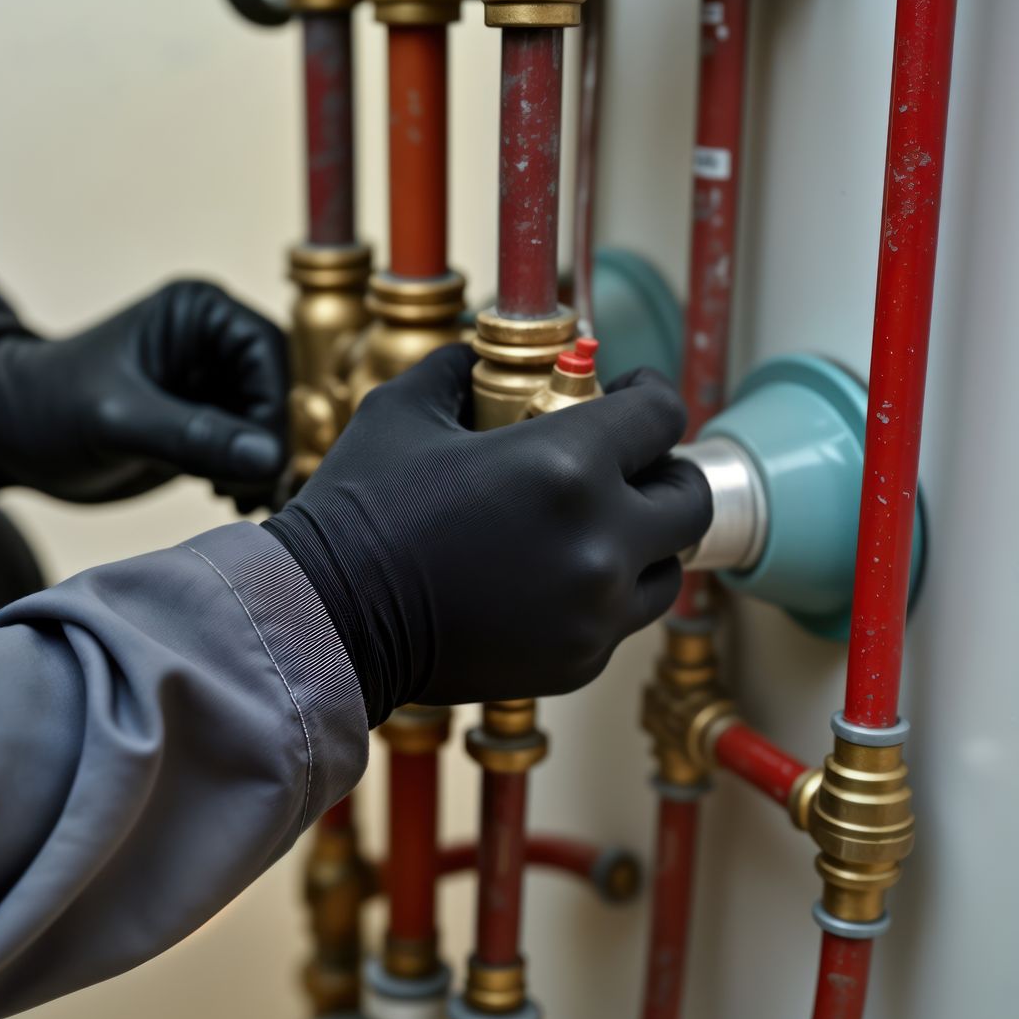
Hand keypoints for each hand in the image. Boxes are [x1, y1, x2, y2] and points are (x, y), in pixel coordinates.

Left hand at [0, 280, 287, 505]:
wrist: (4, 437)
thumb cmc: (47, 407)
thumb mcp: (118, 420)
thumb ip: (193, 436)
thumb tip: (270, 459)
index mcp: (199, 314)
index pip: (269, 354)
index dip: (274, 408)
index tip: (261, 461)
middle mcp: (212, 344)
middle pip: (279, 392)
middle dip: (271, 444)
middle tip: (253, 491)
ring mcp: (210, 387)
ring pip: (268, 427)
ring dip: (263, 468)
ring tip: (236, 499)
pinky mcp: (203, 427)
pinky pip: (247, 453)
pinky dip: (247, 480)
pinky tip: (227, 500)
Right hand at [263, 345, 710, 725]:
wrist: (330, 621)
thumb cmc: (360, 513)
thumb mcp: (404, 411)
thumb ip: (462, 370)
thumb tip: (488, 357)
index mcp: (566, 466)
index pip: (662, 415)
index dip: (650, 395)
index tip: (630, 394)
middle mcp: (598, 541)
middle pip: (688, 498)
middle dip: (663, 471)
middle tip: (630, 464)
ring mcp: (595, 610)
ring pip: (669, 566)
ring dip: (646, 539)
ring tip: (600, 526)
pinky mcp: (579, 661)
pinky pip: (622, 617)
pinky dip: (605, 593)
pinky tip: (556, 574)